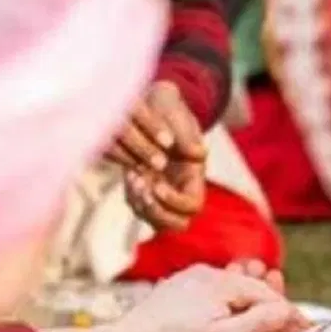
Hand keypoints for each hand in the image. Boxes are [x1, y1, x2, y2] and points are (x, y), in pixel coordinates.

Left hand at [107, 81, 207, 230]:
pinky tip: (130, 175)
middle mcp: (181, 189)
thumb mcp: (178, 117)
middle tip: (143, 191)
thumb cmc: (169, 111)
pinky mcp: (147, 190)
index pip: (192, 205)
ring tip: (133, 179)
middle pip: (177, 224)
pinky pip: (139, 206)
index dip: (175, 201)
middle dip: (158, 213)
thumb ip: (188, 135)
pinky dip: (133, 197)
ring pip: (156, 221)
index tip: (157, 184)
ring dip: (142, 206)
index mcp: (195, 176)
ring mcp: (163, 192)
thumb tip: (200, 154)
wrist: (152, 108)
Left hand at [107, 264, 298, 331]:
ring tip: (262, 319)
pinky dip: (224, 306)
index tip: (300, 331)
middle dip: (267, 305)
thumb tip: (286, 310)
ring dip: (245, 305)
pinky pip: (209, 295)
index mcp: (221, 281)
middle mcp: (205, 272)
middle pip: (248, 288)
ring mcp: (187, 279)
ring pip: (228, 291)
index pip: (266, 293)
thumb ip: (259, 322)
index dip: (285, 312)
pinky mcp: (174, 291)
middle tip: (287, 324)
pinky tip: (225, 320)